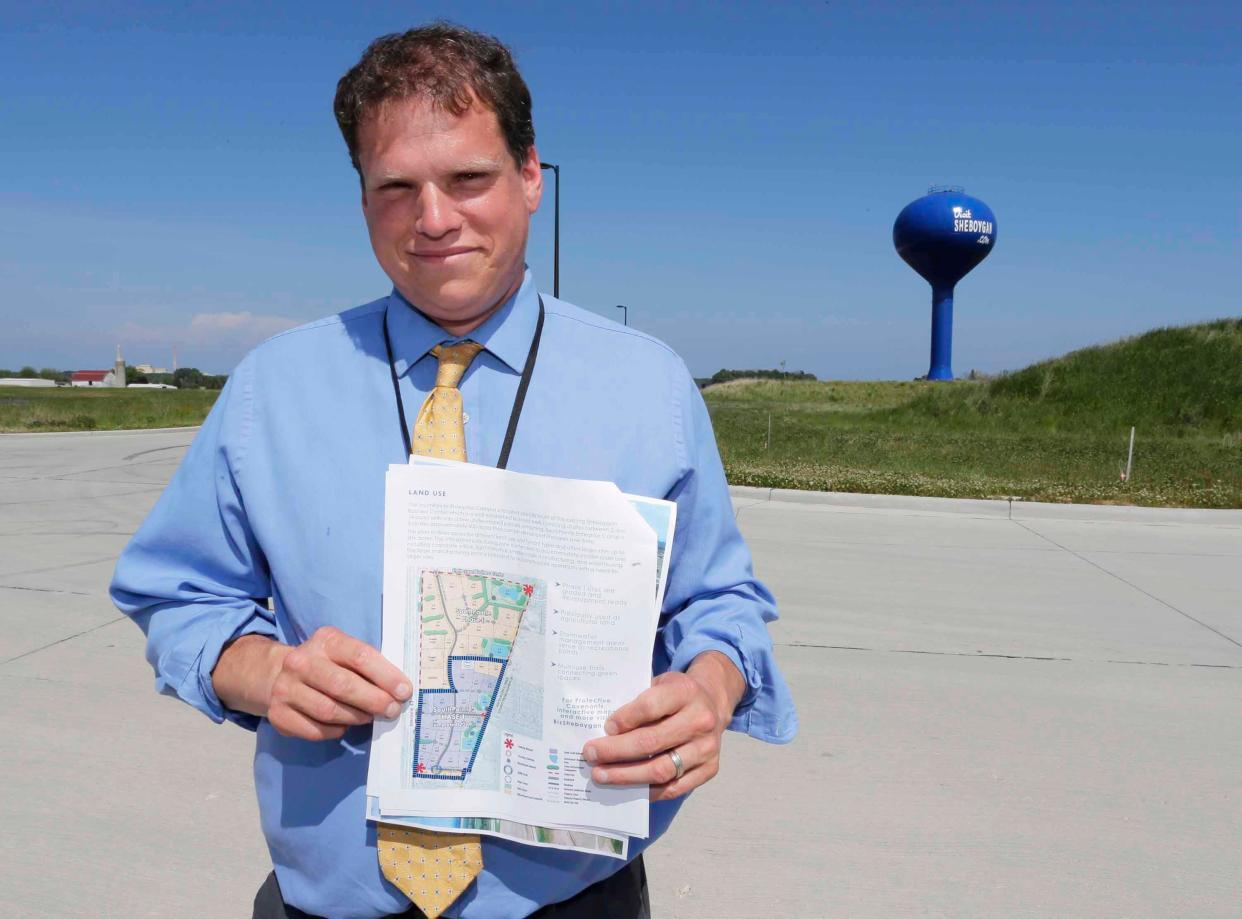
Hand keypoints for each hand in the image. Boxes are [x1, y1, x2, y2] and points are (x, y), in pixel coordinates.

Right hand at [214, 627, 410, 741]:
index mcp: (325, 641)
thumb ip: (369, 666)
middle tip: (391, 710)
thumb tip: (398, 691)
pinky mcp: (278, 714)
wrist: (278, 675)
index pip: (359, 656)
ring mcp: (285, 688)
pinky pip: (314, 730)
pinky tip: (343, 724)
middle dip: (373, 700)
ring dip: (355, 717)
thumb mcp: (345, 653)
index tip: (403, 691)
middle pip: (343, 685)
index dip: (385, 675)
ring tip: (368, 717)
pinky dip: (335, 730)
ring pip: (328, 710)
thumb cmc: (328, 665)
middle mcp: (300, 661)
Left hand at [581, 651, 744, 801]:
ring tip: (602, 775)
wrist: (714, 703)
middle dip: (616, 751)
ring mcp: (706, 748)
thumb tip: (605, 731)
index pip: (651, 706)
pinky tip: (627, 788)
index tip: (605, 728)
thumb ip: (638, 701)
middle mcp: (700, 720)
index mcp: (686, 692)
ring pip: (661, 769)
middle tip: (591, 755)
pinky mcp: (709, 769)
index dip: (625, 718)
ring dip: (627, 776)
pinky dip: (648, 791)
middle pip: (652, 742)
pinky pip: (674, 788)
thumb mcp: (660, 683)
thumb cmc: (676, 694)